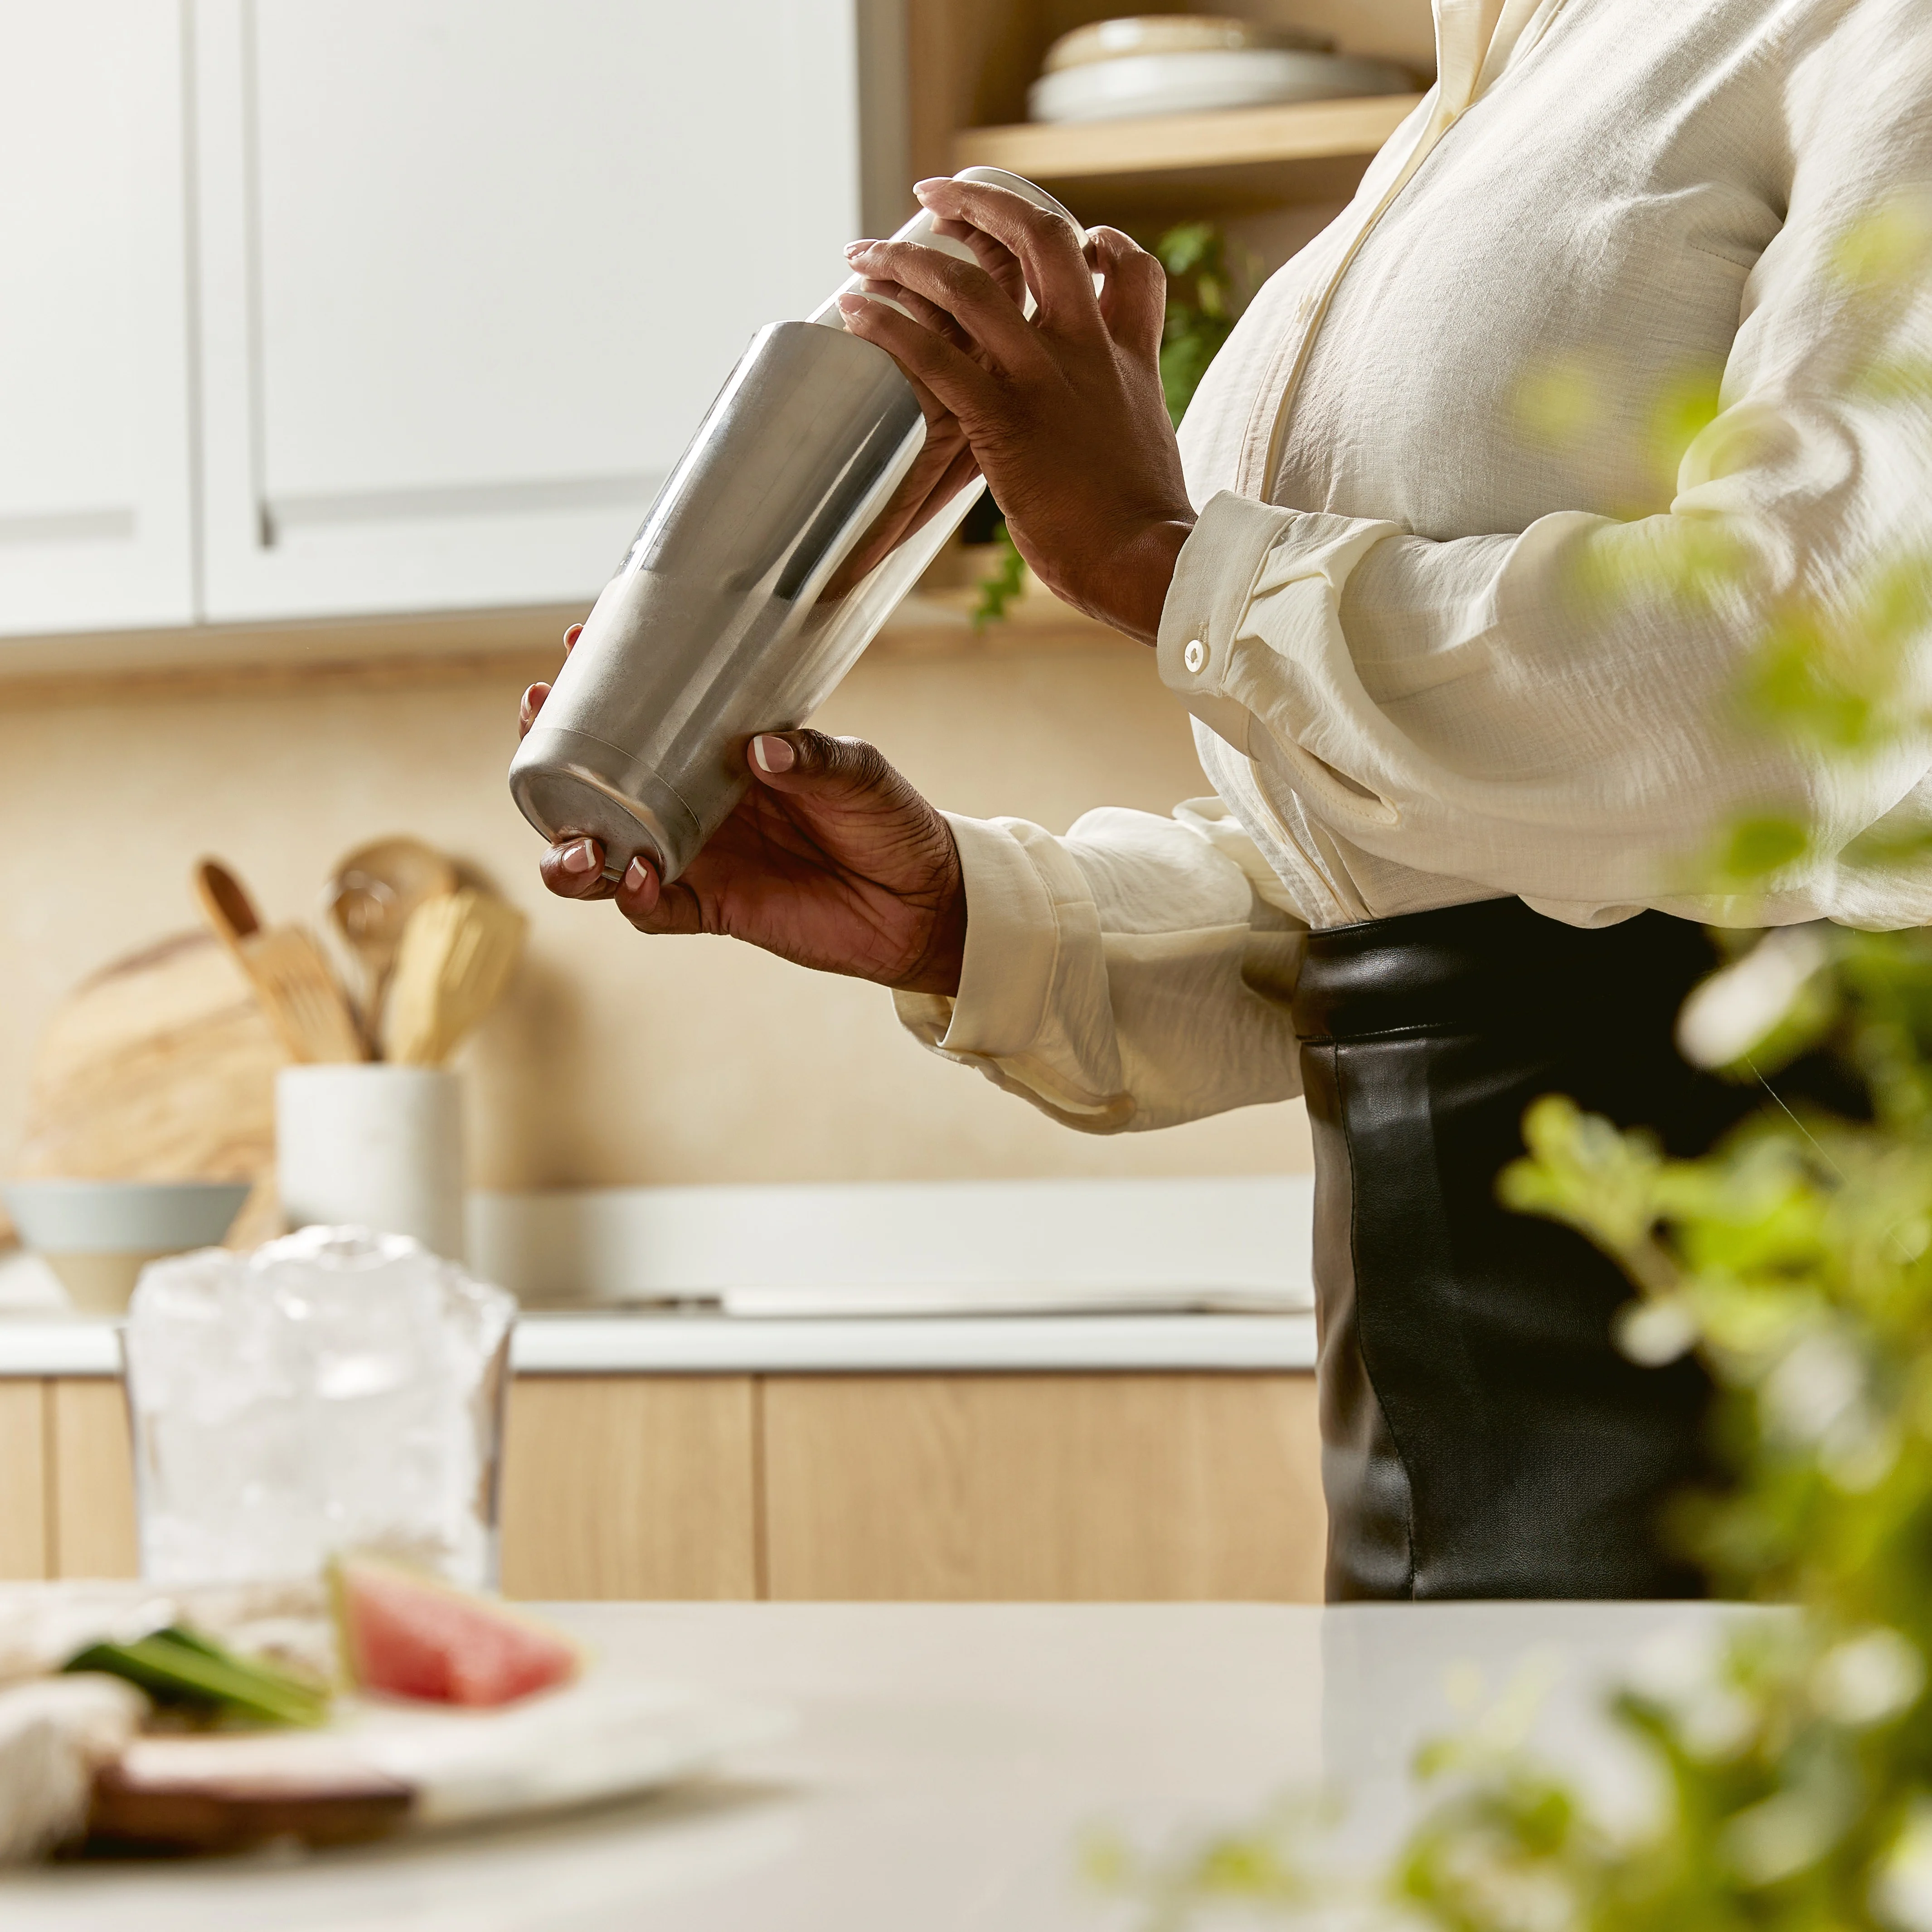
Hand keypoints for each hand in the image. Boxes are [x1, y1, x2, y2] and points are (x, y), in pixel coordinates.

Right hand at [519, 627, 966, 994]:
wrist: (923, 902)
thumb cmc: (890, 820)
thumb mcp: (859, 771)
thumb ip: (814, 758)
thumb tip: (760, 750)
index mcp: (717, 757)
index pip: (644, 717)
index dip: (600, 684)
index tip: (574, 642)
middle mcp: (692, 806)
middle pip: (598, 786)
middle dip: (554, 761)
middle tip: (540, 729)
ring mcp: (697, 858)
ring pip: (604, 855)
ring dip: (571, 848)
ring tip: (576, 841)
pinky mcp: (712, 909)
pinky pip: (653, 909)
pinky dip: (633, 898)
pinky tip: (635, 878)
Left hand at [837, 178, 1194, 642]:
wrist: (1148, 563)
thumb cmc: (1142, 532)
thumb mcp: (1141, 453)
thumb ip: (1111, 426)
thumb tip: (1089, 448)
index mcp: (1129, 360)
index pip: (1129, 269)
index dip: (1101, 242)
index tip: (1077, 237)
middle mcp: (1088, 353)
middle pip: (1043, 240)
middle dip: (984, 204)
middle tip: (940, 193)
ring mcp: (1045, 382)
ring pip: (970, 289)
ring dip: (908, 260)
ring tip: (865, 252)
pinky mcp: (1004, 424)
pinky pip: (935, 358)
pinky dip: (889, 326)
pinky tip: (855, 309)